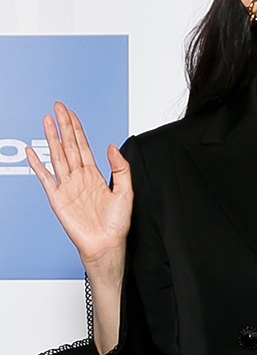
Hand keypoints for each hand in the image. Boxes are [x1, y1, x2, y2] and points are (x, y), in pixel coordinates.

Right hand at [26, 102, 132, 276]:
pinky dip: (38, 165)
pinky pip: (46, 178)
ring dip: (52, 138)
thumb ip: (120, 169)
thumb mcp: (126, 192)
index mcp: (95, 176)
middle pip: (69, 146)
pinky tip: (33, 152)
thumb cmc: (116, 225)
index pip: (84, 146)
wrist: (106, 245)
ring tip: (47, 121)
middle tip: (58, 109)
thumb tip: (112, 147)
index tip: (73, 114)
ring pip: (57, 156)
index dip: (78, 129)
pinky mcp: (58, 198)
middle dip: (63, 126)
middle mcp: (80, 179)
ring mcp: (68, 187)